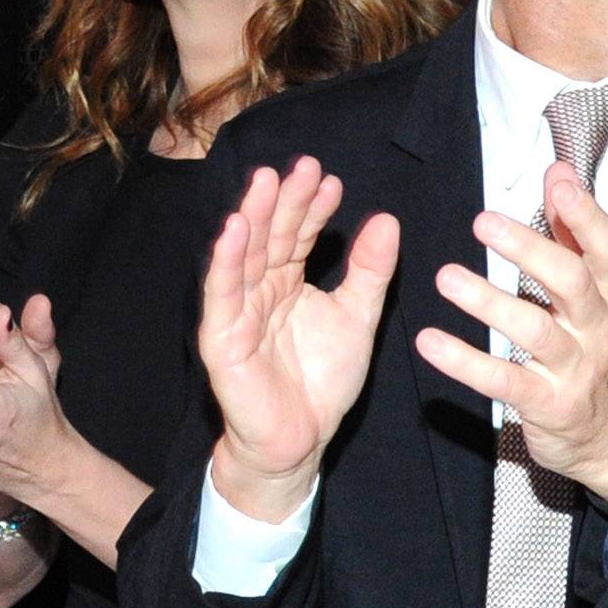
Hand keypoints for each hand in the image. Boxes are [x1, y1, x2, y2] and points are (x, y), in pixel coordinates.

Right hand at [199, 158, 398, 521]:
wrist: (300, 440)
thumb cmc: (322, 383)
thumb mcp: (357, 318)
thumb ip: (369, 272)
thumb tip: (386, 220)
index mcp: (286, 283)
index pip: (298, 236)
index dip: (312, 208)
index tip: (331, 180)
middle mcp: (258, 290)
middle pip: (271, 237)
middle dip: (284, 202)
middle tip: (303, 167)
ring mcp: (237, 311)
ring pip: (244, 256)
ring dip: (254, 217)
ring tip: (267, 181)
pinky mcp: (221, 336)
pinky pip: (223, 293)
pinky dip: (226, 259)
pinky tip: (235, 228)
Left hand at [414, 161, 607, 502]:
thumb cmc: (595, 354)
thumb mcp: (597, 298)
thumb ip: (574, 237)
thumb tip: (559, 173)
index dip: (585, 215)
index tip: (556, 181)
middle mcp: (598, 329)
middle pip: (571, 283)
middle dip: (529, 250)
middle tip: (483, 222)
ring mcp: (574, 369)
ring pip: (534, 331)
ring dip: (489, 302)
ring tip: (446, 278)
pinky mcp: (547, 404)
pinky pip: (503, 381)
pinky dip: (465, 362)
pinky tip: (430, 342)